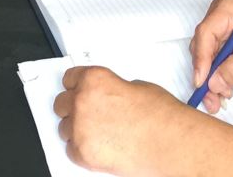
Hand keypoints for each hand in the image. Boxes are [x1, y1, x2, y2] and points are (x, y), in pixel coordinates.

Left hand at [55, 65, 183, 172]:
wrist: (171, 144)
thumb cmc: (160, 116)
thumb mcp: (135, 87)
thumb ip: (110, 90)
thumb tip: (103, 97)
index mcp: (94, 79)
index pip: (69, 78)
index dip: (76, 86)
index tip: (78, 91)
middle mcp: (82, 101)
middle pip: (60, 103)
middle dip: (73, 108)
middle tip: (90, 114)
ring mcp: (80, 129)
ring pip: (64, 128)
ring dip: (77, 129)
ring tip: (100, 133)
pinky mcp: (82, 154)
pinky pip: (71, 150)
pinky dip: (83, 149)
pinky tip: (102, 146)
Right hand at [188, 0, 232, 111]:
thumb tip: (214, 82)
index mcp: (230, 7)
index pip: (207, 32)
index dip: (202, 58)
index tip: (203, 81)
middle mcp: (220, 17)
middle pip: (202, 46)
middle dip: (205, 74)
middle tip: (212, 96)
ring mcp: (220, 32)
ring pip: (204, 59)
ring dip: (209, 81)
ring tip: (218, 99)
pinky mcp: (223, 46)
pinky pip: (211, 65)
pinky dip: (214, 81)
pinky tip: (220, 95)